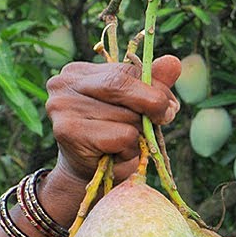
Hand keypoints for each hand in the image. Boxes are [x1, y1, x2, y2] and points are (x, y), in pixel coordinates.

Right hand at [43, 56, 181, 194]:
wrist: (88, 174)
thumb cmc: (114, 136)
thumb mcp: (135, 106)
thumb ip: (153, 83)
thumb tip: (174, 62)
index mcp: (80, 71)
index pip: (126, 69)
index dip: (155, 87)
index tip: (169, 105)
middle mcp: (64, 83)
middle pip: (121, 85)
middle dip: (152, 104)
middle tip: (164, 119)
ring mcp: (61, 106)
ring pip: (126, 115)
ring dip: (138, 134)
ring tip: (124, 142)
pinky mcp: (67, 131)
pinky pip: (121, 136)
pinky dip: (129, 148)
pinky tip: (115, 152)